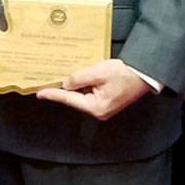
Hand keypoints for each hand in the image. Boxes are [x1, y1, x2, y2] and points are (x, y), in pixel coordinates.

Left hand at [36, 60, 152, 120]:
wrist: (144, 74)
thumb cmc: (125, 73)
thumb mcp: (98, 72)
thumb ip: (78, 79)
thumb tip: (66, 84)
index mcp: (96, 107)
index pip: (69, 99)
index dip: (54, 94)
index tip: (40, 93)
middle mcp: (99, 111)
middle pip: (75, 99)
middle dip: (63, 90)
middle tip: (47, 82)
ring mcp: (103, 107)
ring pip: (82, 96)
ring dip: (74, 87)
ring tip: (60, 78)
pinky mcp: (107, 101)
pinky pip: (90, 94)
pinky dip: (83, 86)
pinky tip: (77, 78)